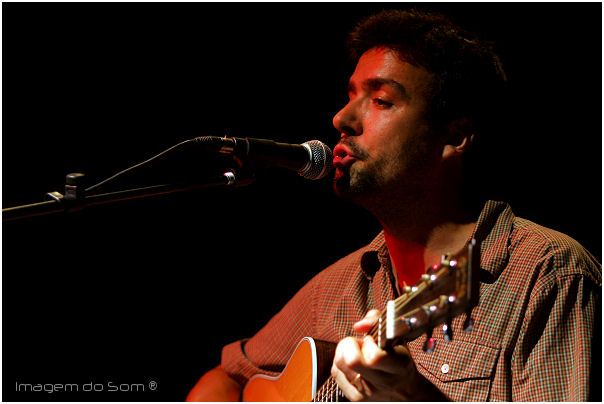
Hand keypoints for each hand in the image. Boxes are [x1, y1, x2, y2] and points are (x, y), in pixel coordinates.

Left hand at [330, 310, 444, 400]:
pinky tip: (353, 364)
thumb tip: (358, 326)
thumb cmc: (399, 359)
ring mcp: (366, 393)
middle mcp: (382, 383)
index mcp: (398, 367)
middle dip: (350, 344)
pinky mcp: (354, 398)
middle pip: (351, 361)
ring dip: (344, 352)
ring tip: (357, 353)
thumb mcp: (397, 337)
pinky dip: (340, 363)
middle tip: (360, 344)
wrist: (404, 392)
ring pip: (338, 363)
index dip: (368, 343)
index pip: (374, 357)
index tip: (372, 340)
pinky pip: (335, 372)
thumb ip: (377, 321)